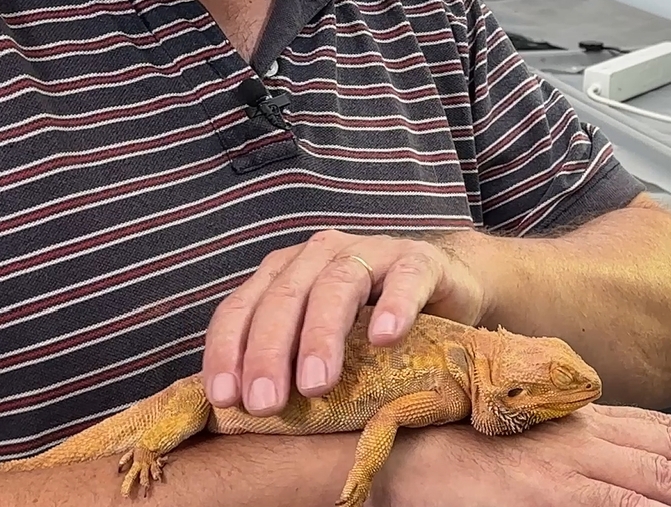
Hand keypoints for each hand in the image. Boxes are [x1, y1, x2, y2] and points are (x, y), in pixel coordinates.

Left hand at [204, 229, 489, 414]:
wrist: (445, 284)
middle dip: (268, 353)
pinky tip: (384, 339)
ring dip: (321, 335)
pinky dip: (393, 306)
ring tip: (316, 383)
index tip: (225, 398)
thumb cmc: (371, 321)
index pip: (241, 307)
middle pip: (284, 298)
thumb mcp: (319, 340)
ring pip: (336, 286)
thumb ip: (283, 363)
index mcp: (284, 272)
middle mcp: (320, 254)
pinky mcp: (419, 260)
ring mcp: (371, 252)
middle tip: (266, 403)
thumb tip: (238, 418)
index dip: (227, 350)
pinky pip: (405, 278)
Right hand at [370, 405, 670, 506]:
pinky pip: (617, 502)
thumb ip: (561, 455)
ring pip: (660, 475)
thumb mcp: (517, 448)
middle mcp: (581, 431)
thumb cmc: (447, 449)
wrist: (396, 446)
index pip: (661, 432)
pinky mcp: (548, 487)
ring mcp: (567, 459)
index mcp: (575, 420)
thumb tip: (594, 474)